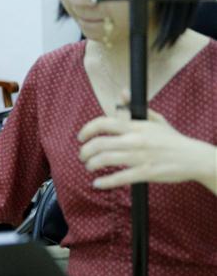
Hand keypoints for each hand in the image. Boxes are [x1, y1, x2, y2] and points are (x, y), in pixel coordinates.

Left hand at [78, 104, 209, 188]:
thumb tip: (122, 92)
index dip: (87, 129)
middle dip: (85, 151)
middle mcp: (135, 140)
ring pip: (106, 159)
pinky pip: (120, 177)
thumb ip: (135, 108)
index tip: (81, 137)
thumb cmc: (172, 139)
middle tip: (82, 156)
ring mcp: (140, 156)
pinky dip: (105, 182)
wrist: (194, 157)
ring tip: (89, 167)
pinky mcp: (146, 172)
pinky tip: (97, 183)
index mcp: (136, 126)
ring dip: (91, 164)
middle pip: (99, 143)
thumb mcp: (156, 120)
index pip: (104, 123)